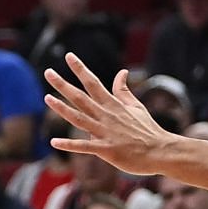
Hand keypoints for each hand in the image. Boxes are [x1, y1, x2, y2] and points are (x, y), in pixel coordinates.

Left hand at [44, 55, 175, 175]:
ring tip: (46, 98)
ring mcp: (105, 132)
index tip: (68, 56)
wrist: (161, 151)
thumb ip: (124, 91)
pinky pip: (84, 147)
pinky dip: (69, 144)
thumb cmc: (147, 130)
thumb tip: (121, 71)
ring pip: (79, 118)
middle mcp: (107, 116)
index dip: (80, 69)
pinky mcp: (106, 149)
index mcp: (113, 105)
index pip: (93, 83)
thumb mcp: (136, 107)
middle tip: (48, 72)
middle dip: (63, 85)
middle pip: (81, 97)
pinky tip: (54, 142)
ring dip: (62, 109)